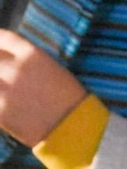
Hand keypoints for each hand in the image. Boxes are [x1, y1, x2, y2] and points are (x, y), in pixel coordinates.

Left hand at [0, 31, 85, 145]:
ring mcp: (5, 90)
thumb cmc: (72, 100)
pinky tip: (7, 109)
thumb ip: (30, 62)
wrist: (76, 130)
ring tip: (6, 94)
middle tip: (5, 79)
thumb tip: (9, 61)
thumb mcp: (54, 71)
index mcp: (32, 55)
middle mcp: (15, 68)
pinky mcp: (1, 112)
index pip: (3, 39)